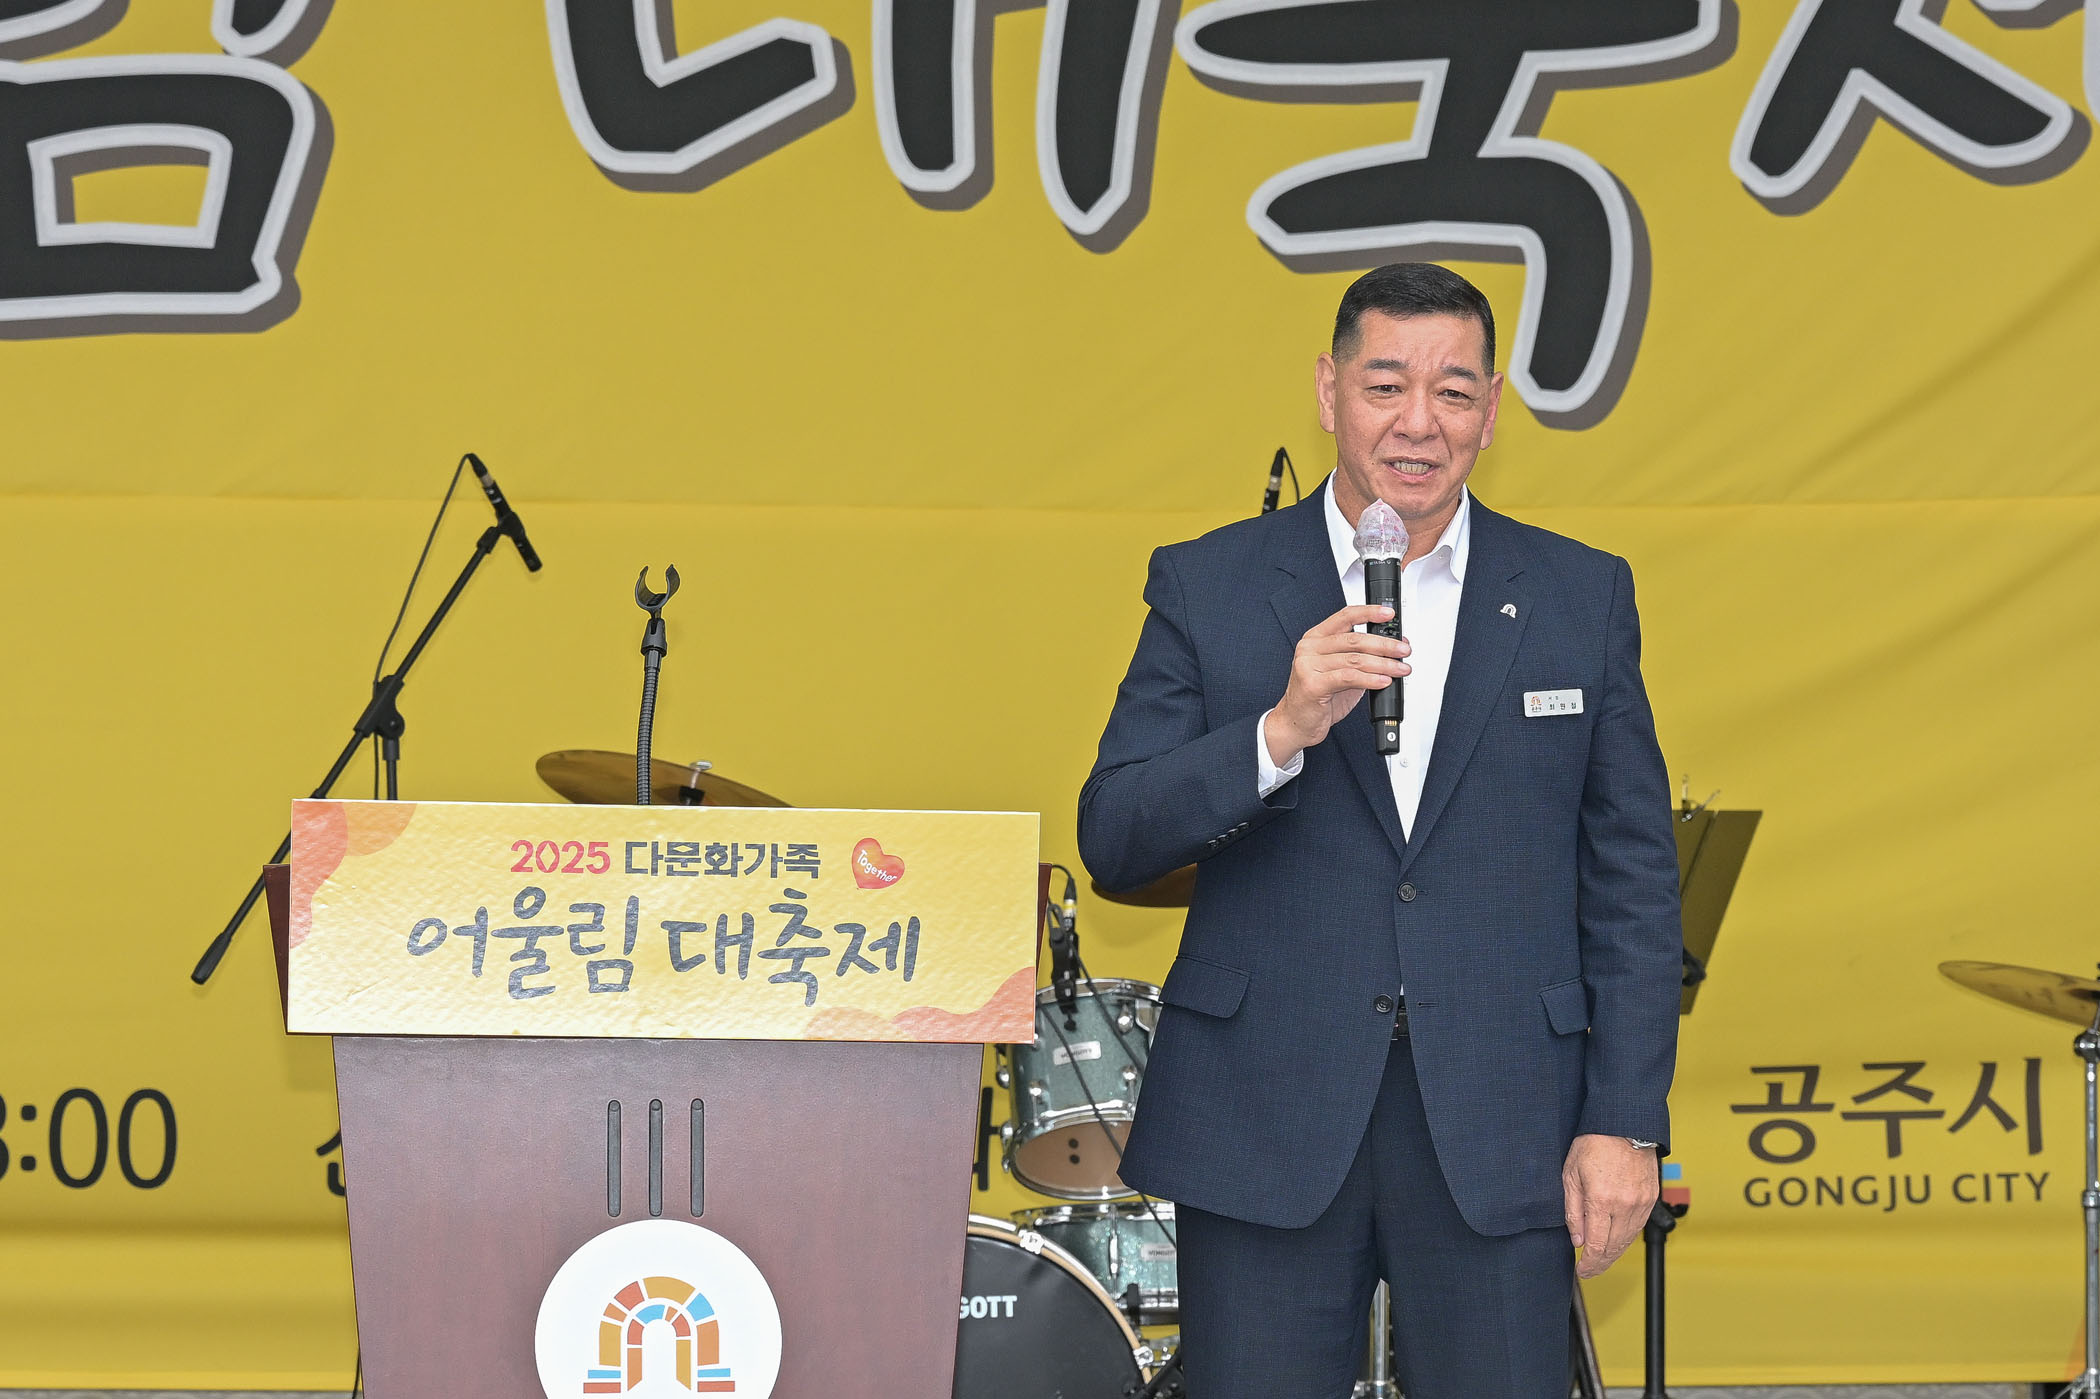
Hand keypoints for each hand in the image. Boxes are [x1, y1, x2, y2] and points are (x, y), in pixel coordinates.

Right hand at [1263, 604, 1410, 767]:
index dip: (1369, 612)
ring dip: (1383, 664)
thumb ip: (1361, 658)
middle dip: (1385, 645)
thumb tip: (1392, 649)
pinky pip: (1348, 677)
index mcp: (1316, 638)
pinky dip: (1370, 679)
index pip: (1345, 616)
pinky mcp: (1312, 684)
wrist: (1296, 722)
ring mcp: (1308, 665)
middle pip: (1354, 639)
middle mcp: (1310, 648)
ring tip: (1400, 669)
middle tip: (1403, 651)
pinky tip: (1383, 681)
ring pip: (1354, 659)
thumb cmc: (1318, 697)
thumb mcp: (1341, 671)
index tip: (1389, 614)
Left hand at [1563, 1134, 1657, 1277]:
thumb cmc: (1593, 1144)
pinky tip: (1616, 1241)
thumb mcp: (1571, 1175)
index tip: (1581, 1270)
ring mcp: (1641, 1203)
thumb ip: (1573, 1211)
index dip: (1588, 1264)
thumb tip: (1577, 1240)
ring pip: (1628, 1240)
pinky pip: (1638, 1227)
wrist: (1624, 1125)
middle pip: (1614, 1248)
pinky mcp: (1651, 1198)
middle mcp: (1624, 1205)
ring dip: (1614, 1254)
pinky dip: (1627, 1238)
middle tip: (1589, 1271)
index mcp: (1601, 1200)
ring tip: (1601, 1260)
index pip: (1596, 1246)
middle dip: (1600, 1264)